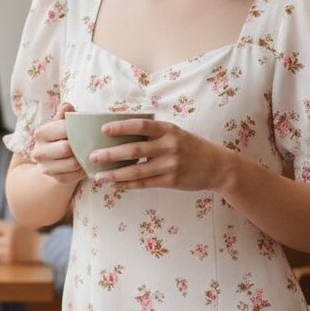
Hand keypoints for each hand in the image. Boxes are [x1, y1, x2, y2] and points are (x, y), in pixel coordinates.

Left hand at [0, 219, 42, 263]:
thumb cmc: (28, 236)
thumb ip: (4, 227)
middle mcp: (9, 240)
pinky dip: (1, 256)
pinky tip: (8, 252)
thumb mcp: (18, 227)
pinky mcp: (10, 260)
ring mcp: (9, 251)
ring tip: (2, 246)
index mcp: (11, 228)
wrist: (42, 248)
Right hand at [30, 102, 85, 185]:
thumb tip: (68, 106)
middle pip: (66, 148)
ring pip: (73, 164)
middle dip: (80, 145)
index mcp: (40, 134)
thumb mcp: (60, 123)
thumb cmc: (61, 137)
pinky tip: (86, 163)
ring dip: (84, 158)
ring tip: (90, 153)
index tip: (86, 128)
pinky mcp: (57, 179)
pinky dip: (84, 170)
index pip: (63, 129)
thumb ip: (64, 114)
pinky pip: (76, 176)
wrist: (54, 161)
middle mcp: (38, 152)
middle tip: (90, 142)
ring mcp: (46, 168)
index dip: (78, 128)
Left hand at [89, 117, 226, 192]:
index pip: (141, 125)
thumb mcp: (176, 134)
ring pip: (136, 170)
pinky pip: (144, 183)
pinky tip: (115, 185)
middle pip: (133, 150)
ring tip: (98, 176)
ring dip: (114, 174)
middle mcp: (169, 146)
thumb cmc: (192, 148)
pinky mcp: (171, 180)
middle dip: (110, 154)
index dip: (121, 126)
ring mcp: (170, 165)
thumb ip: (155, 134)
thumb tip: (124, 134)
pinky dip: (128, 184)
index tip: (103, 129)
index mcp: (169, 130)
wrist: (217, 167)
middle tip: (92, 157)